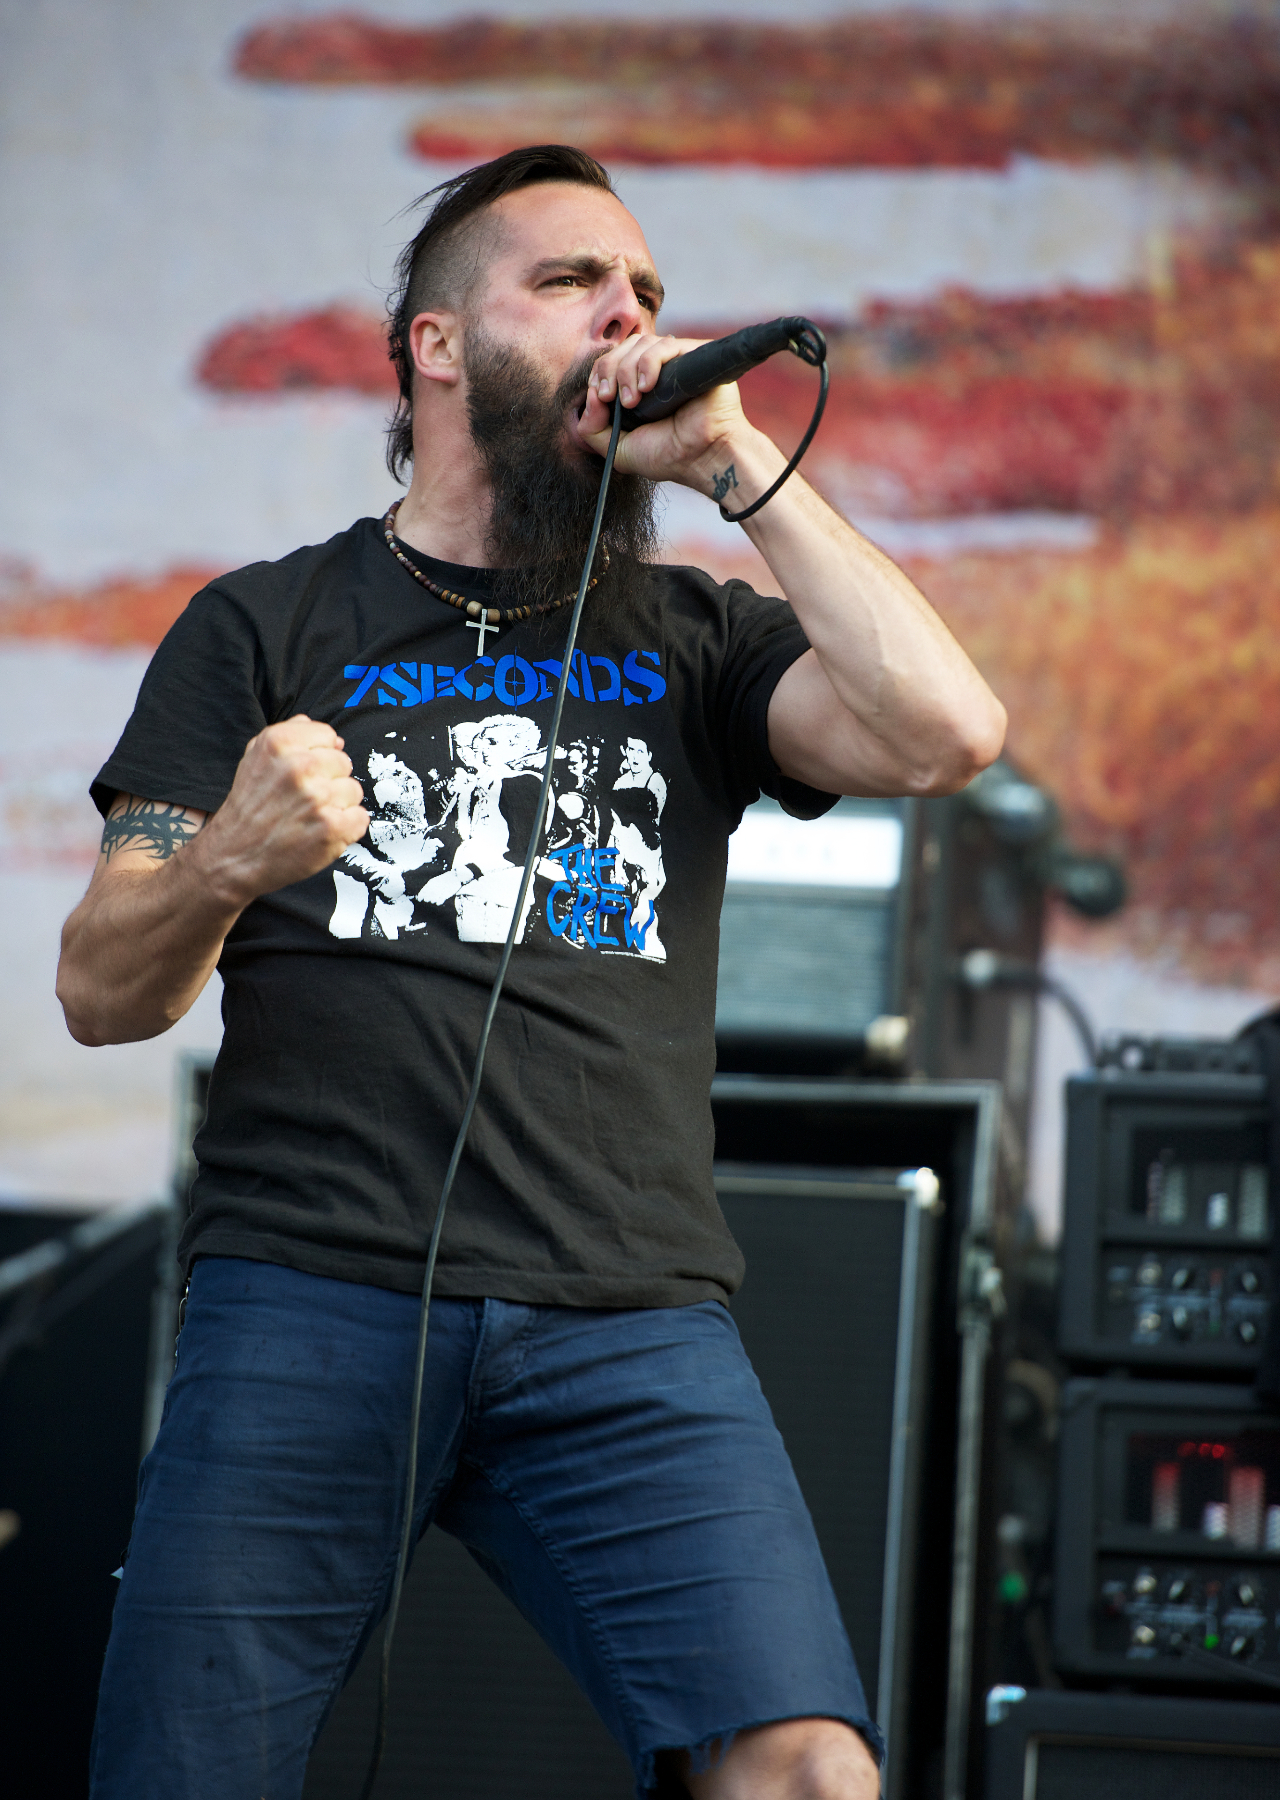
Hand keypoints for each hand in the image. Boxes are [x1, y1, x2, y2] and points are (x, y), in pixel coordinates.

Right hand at [195, 715, 368, 905]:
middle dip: (329, 780)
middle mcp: (299, 766)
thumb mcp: (255, 757)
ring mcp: (318, 798)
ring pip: (354, 790)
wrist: (234, 856)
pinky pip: (361, 818)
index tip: (305, 772)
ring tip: (310, 817)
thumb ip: (291, 735)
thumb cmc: (249, 807)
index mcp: (279, 743)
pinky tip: (321, 831)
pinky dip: (346, 828)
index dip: (319, 754)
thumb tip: (333, 737)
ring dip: (338, 805)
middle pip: (344, 762)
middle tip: (305, 799)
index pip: (328, 735)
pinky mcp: (332, 827)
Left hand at [573, 334, 760, 491]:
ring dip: (627, 370)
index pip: (611, 361)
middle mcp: (657, 368)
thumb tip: (589, 397)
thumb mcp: (617, 449)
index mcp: (638, 383)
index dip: (599, 373)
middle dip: (609, 371)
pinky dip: (648, 364)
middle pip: (622, 348)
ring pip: (640, 343)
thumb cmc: (667, 455)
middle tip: (611, 398)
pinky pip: (664, 345)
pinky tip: (647, 387)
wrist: (702, 459)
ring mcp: (676, 359)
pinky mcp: (695, 354)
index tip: (600, 397)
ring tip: (633, 401)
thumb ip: (592, 428)